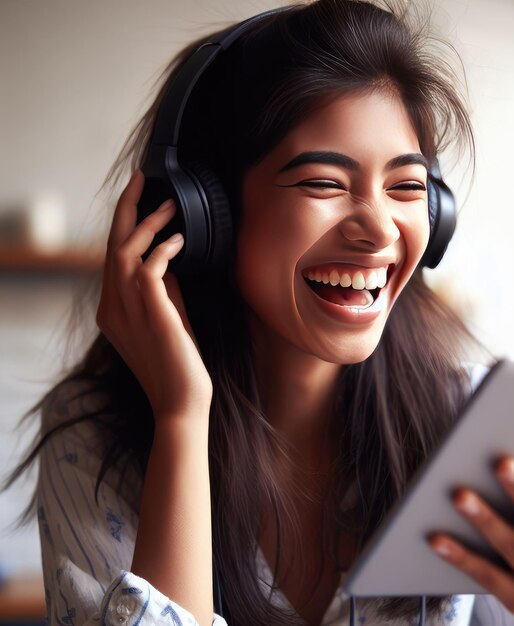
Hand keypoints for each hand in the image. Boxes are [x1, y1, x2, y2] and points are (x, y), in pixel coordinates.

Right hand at [97, 171, 212, 420]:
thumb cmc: (178, 362)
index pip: (112, 256)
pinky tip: (180, 240)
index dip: (124, 225)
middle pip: (112, 245)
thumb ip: (162, 290)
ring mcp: (127, 310)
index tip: (139, 199)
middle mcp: (112, 306)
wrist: (181, 402)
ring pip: (126, 250)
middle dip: (126, 208)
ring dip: (149, 223)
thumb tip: (168, 256)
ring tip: (170, 205)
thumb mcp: (166, 319)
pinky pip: (149, 267)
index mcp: (112, 310)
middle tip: (141, 179)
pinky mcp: (151, 312)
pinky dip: (164, 249)